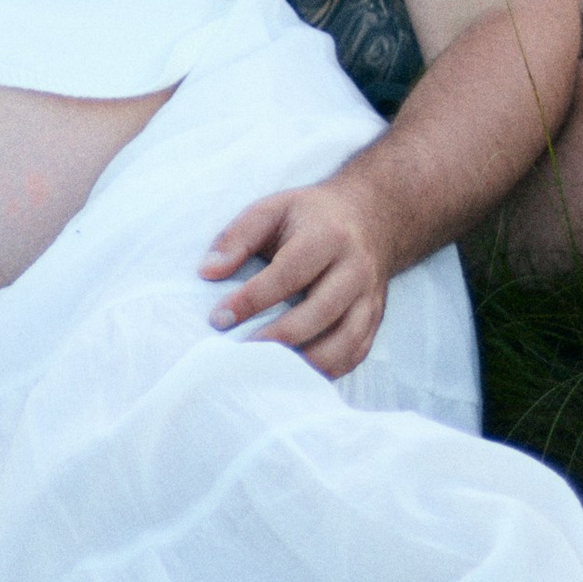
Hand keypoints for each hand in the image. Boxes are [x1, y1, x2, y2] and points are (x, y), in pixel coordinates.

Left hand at [200, 174, 389, 379]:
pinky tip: (293, 372)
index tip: (219, 319)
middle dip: (276, 338)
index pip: (288, 274)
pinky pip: (354, 355)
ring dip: (302, 362)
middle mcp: (355, 269)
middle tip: (240, 351)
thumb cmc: (309, 217)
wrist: (370, 218)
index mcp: (328, 236)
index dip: (251, 300)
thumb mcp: (272, 209)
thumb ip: (237, 237)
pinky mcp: (374, 320)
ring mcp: (369, 298)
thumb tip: (208, 272)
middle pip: (319, 314)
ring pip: (343, 343)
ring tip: (265, 367)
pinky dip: (324, 370)